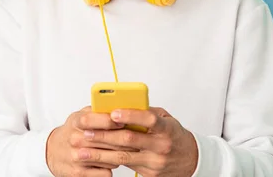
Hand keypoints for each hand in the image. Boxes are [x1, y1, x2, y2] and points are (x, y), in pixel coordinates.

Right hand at [46, 106, 140, 176]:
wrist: (53, 151)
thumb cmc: (72, 131)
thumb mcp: (80, 115)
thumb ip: (97, 110)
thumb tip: (119, 106)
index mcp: (76, 122)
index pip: (92, 120)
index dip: (110, 121)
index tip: (124, 121)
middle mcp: (75, 139)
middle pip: (106, 141)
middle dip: (125, 140)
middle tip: (136, 138)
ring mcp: (77, 157)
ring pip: (109, 157)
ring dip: (122, 154)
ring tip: (127, 149)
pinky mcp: (79, 173)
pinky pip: (106, 172)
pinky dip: (112, 167)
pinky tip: (112, 160)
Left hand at [80, 107, 198, 176]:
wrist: (191, 160)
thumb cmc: (174, 135)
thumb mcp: (166, 119)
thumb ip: (147, 113)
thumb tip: (123, 104)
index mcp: (166, 128)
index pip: (149, 120)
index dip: (131, 115)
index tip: (113, 112)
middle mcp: (161, 146)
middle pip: (129, 140)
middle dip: (104, 135)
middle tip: (86, 131)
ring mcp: (154, 162)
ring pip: (123, 158)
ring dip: (99, 154)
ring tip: (82, 150)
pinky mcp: (149, 174)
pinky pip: (125, 167)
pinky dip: (108, 162)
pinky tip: (94, 160)